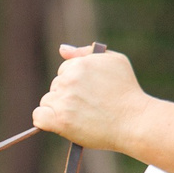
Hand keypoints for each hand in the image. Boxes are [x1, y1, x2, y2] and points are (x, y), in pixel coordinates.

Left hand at [33, 44, 152, 151]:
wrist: (135, 121)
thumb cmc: (127, 92)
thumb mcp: (115, 62)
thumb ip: (86, 53)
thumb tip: (61, 49)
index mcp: (80, 64)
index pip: (64, 71)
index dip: (76, 84)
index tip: (89, 93)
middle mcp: (70, 80)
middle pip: (55, 86)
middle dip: (68, 95)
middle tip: (88, 106)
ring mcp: (64, 100)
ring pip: (47, 101)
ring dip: (58, 109)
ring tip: (81, 116)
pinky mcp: (60, 121)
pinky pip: (38, 116)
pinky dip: (45, 121)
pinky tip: (60, 123)